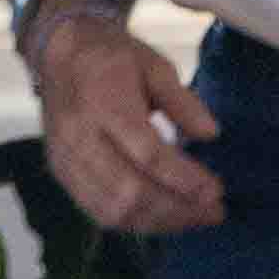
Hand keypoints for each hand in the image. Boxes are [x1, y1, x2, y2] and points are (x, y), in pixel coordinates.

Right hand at [26, 4, 224, 239]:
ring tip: (195, 218)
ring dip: (159, 222)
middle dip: (176, 209)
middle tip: (214, 212)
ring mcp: (66, 162)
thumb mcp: (155, 65)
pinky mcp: (61, 176)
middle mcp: (80, 139)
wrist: (61, 56)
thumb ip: (182, 101)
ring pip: (113, 210)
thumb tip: (211, 134)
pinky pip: (97, 212)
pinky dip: (134, 222)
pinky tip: (163, 218)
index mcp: (104, 104)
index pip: (147, 154)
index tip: (216, 191)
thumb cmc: (114, 57)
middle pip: (129, 191)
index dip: (184, 178)